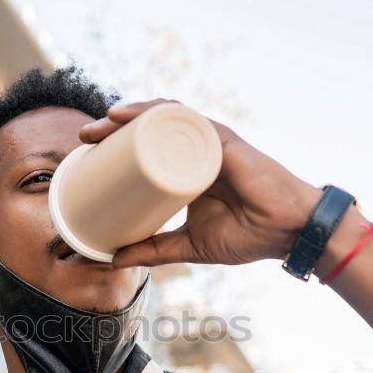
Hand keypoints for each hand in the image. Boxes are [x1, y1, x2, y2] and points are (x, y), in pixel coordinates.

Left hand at [79, 99, 323, 266]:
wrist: (287, 233)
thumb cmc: (246, 236)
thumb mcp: (187, 246)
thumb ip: (153, 251)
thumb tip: (111, 259)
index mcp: (186, 169)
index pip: (145, 148)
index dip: (115, 145)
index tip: (87, 154)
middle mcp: (196, 150)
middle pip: (148, 128)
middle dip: (114, 127)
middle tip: (85, 138)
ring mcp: (209, 142)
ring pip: (164, 117)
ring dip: (131, 114)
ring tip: (104, 123)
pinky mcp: (222, 140)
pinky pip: (188, 119)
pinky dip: (160, 113)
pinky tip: (137, 114)